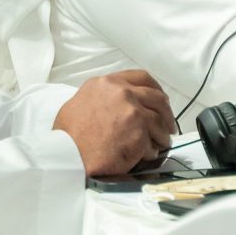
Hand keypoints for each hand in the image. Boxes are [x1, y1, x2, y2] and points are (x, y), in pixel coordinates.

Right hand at [53, 69, 175, 174]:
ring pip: (159, 121)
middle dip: (166, 112)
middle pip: (157, 98)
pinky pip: (153, 143)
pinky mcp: (139, 133)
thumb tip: (116, 104)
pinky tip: (149, 155)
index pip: (141, 78)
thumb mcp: (80, 102)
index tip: (161, 99)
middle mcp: (123, 93)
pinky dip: (153, 150)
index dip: (155, 89)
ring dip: (163, 134)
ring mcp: (133, 112)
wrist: (67, 156)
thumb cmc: (68, 135)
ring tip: (161, 143)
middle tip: (168, 125)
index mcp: (107, 83)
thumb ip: (103, 97)